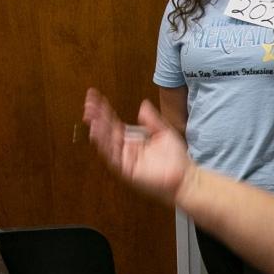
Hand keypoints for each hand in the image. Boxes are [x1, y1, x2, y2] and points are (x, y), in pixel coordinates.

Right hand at [83, 88, 191, 204]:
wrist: (185, 177)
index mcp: (134, 140)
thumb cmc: (176, 159)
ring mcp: (126, 160)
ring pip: (107, 144)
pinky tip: (98, 134)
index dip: (104, 110)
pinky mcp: (127, 171)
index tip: (95, 96)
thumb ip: (152, 120)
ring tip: (90, 116)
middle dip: (97, 118)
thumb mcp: (164, 132)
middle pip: (107, 132)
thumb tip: (143, 105)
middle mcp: (127, 150)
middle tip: (87, 104)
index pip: (114, 123)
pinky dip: (105, 146)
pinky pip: (113, 157)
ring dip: (98, 130)